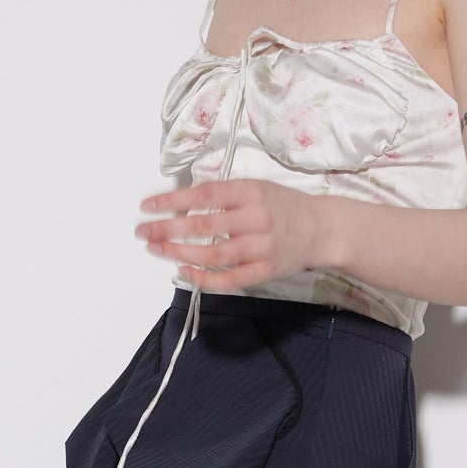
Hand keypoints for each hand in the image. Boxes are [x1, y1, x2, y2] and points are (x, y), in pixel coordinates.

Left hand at [133, 178, 332, 291]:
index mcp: (251, 192)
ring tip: (156, 248)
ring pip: (212, 254)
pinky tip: (183, 271)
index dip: (172, 201)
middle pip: (202, 226)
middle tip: (143, 231)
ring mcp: (261, 247)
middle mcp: (256, 218)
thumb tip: (183, 203)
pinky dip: (204, 278)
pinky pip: (229, 279)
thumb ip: (225, 195)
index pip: (203, 195)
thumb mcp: (257, 188)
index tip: (148, 206)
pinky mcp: (265, 270)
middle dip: (166, 229)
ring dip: (178, 252)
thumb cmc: (284, 207)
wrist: (323, 229)